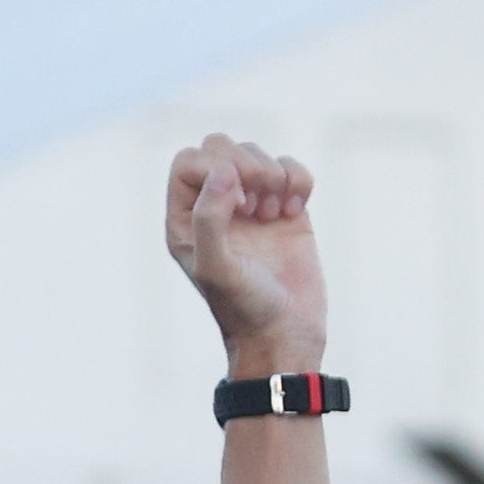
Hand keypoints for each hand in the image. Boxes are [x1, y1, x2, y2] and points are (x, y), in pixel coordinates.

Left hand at [165, 134, 327, 371]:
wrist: (287, 336)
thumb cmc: (244, 308)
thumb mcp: (216, 267)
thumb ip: (209, 217)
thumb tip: (224, 170)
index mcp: (186, 217)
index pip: (189, 161)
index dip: (214, 168)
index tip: (238, 203)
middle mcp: (217, 206)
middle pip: (220, 147)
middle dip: (246, 164)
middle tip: (258, 204)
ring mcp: (253, 205)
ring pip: (257, 154)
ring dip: (272, 174)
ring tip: (274, 213)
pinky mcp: (288, 210)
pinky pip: (291, 169)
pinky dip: (298, 181)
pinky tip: (294, 211)